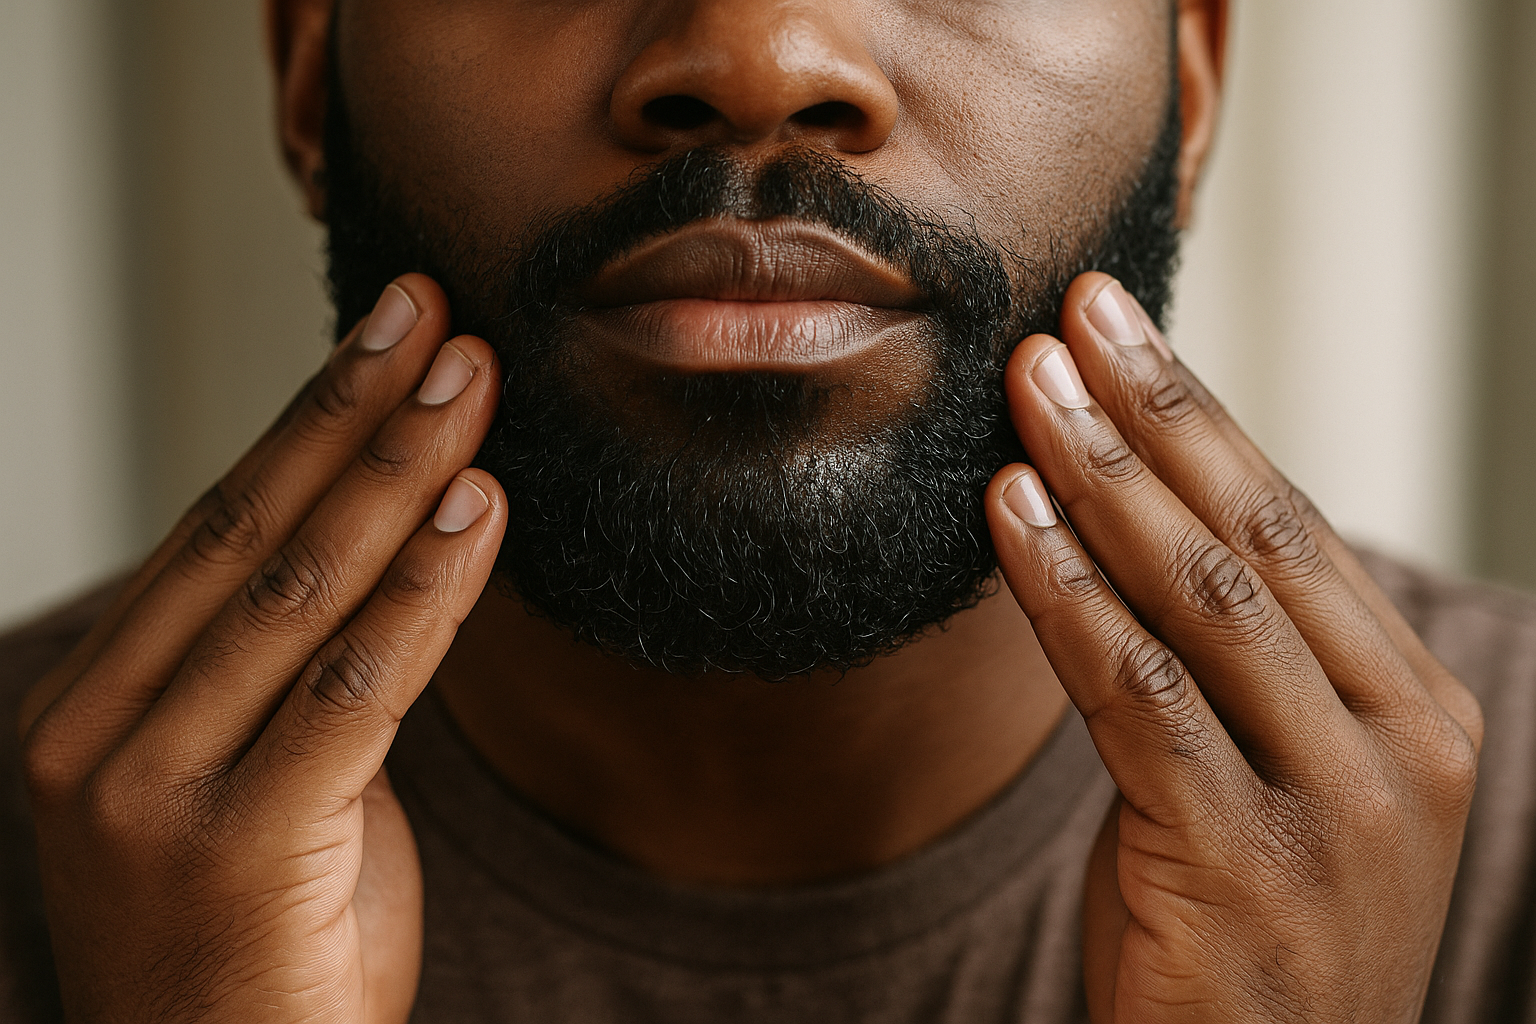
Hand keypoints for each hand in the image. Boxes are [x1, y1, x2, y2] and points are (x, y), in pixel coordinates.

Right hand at [19, 275, 506, 1023]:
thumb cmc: (268, 947)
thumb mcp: (275, 787)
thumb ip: (302, 678)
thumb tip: (394, 548)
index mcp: (96, 706)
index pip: (216, 529)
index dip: (309, 421)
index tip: (389, 337)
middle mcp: (98, 737)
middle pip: (250, 535)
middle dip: (356, 415)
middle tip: (436, 318)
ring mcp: (149, 795)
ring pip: (298, 593)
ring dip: (399, 475)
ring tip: (472, 383)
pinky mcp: (233, 848)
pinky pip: (352, 688)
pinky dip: (425, 591)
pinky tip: (480, 512)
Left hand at [984, 273, 1483, 1022]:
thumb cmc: (1243, 930)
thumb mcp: (1264, 777)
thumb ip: (1230, 667)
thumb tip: (1133, 516)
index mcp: (1419, 711)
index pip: (1294, 529)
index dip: (1199, 416)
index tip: (1117, 326)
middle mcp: (1404, 748)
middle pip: (1257, 539)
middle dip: (1153, 415)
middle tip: (1069, 318)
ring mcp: (1338, 810)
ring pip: (1202, 600)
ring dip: (1100, 481)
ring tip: (1026, 392)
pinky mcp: (1248, 865)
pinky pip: (1137, 695)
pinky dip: (1064, 594)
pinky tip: (1006, 517)